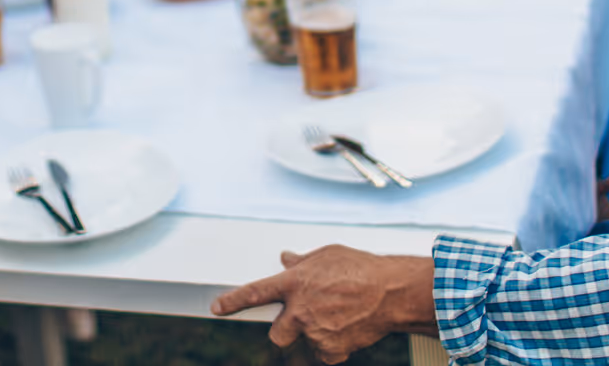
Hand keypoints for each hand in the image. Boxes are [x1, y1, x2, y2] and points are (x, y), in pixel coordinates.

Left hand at [211, 248, 435, 364]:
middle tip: (304, 320)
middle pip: (276, 333)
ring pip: (304, 343)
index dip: (232, 302)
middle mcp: (300, 310)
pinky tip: (347, 329)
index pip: (255, 293)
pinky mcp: (331, 350)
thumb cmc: (363, 268)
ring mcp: (314, 332)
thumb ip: (302, 263)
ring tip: (339, 318)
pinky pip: (324, 354)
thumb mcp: (327, 255)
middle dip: (286, 330)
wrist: (391, 293)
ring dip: (315, 335)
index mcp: (295, 283)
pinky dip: (333, 346)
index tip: (217, 308)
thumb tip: (287, 260)